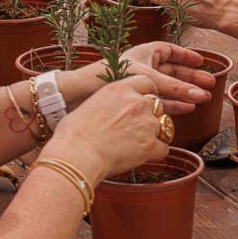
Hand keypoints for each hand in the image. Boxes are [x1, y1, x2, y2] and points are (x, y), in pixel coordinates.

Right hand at [48, 76, 169, 181]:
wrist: (77, 153)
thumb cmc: (74, 133)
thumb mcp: (90, 104)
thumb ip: (108, 103)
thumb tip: (107, 112)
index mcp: (120, 88)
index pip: (147, 82)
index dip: (148, 93)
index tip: (145, 102)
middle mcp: (137, 102)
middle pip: (157, 105)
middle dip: (150, 116)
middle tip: (136, 129)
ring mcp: (146, 123)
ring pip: (162, 126)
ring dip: (153, 135)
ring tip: (136, 145)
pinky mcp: (150, 145)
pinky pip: (163, 148)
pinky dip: (155, 153)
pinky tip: (142, 157)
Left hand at [122, 42, 215, 113]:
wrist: (84, 91)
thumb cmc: (113, 74)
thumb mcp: (150, 78)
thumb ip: (176, 88)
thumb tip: (202, 95)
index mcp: (146, 52)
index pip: (171, 50)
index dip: (186, 56)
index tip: (201, 62)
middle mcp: (144, 66)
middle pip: (173, 70)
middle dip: (192, 77)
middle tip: (210, 84)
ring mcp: (141, 83)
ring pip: (168, 86)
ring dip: (186, 92)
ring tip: (203, 98)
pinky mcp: (137, 99)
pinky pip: (160, 100)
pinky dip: (174, 104)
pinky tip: (187, 109)